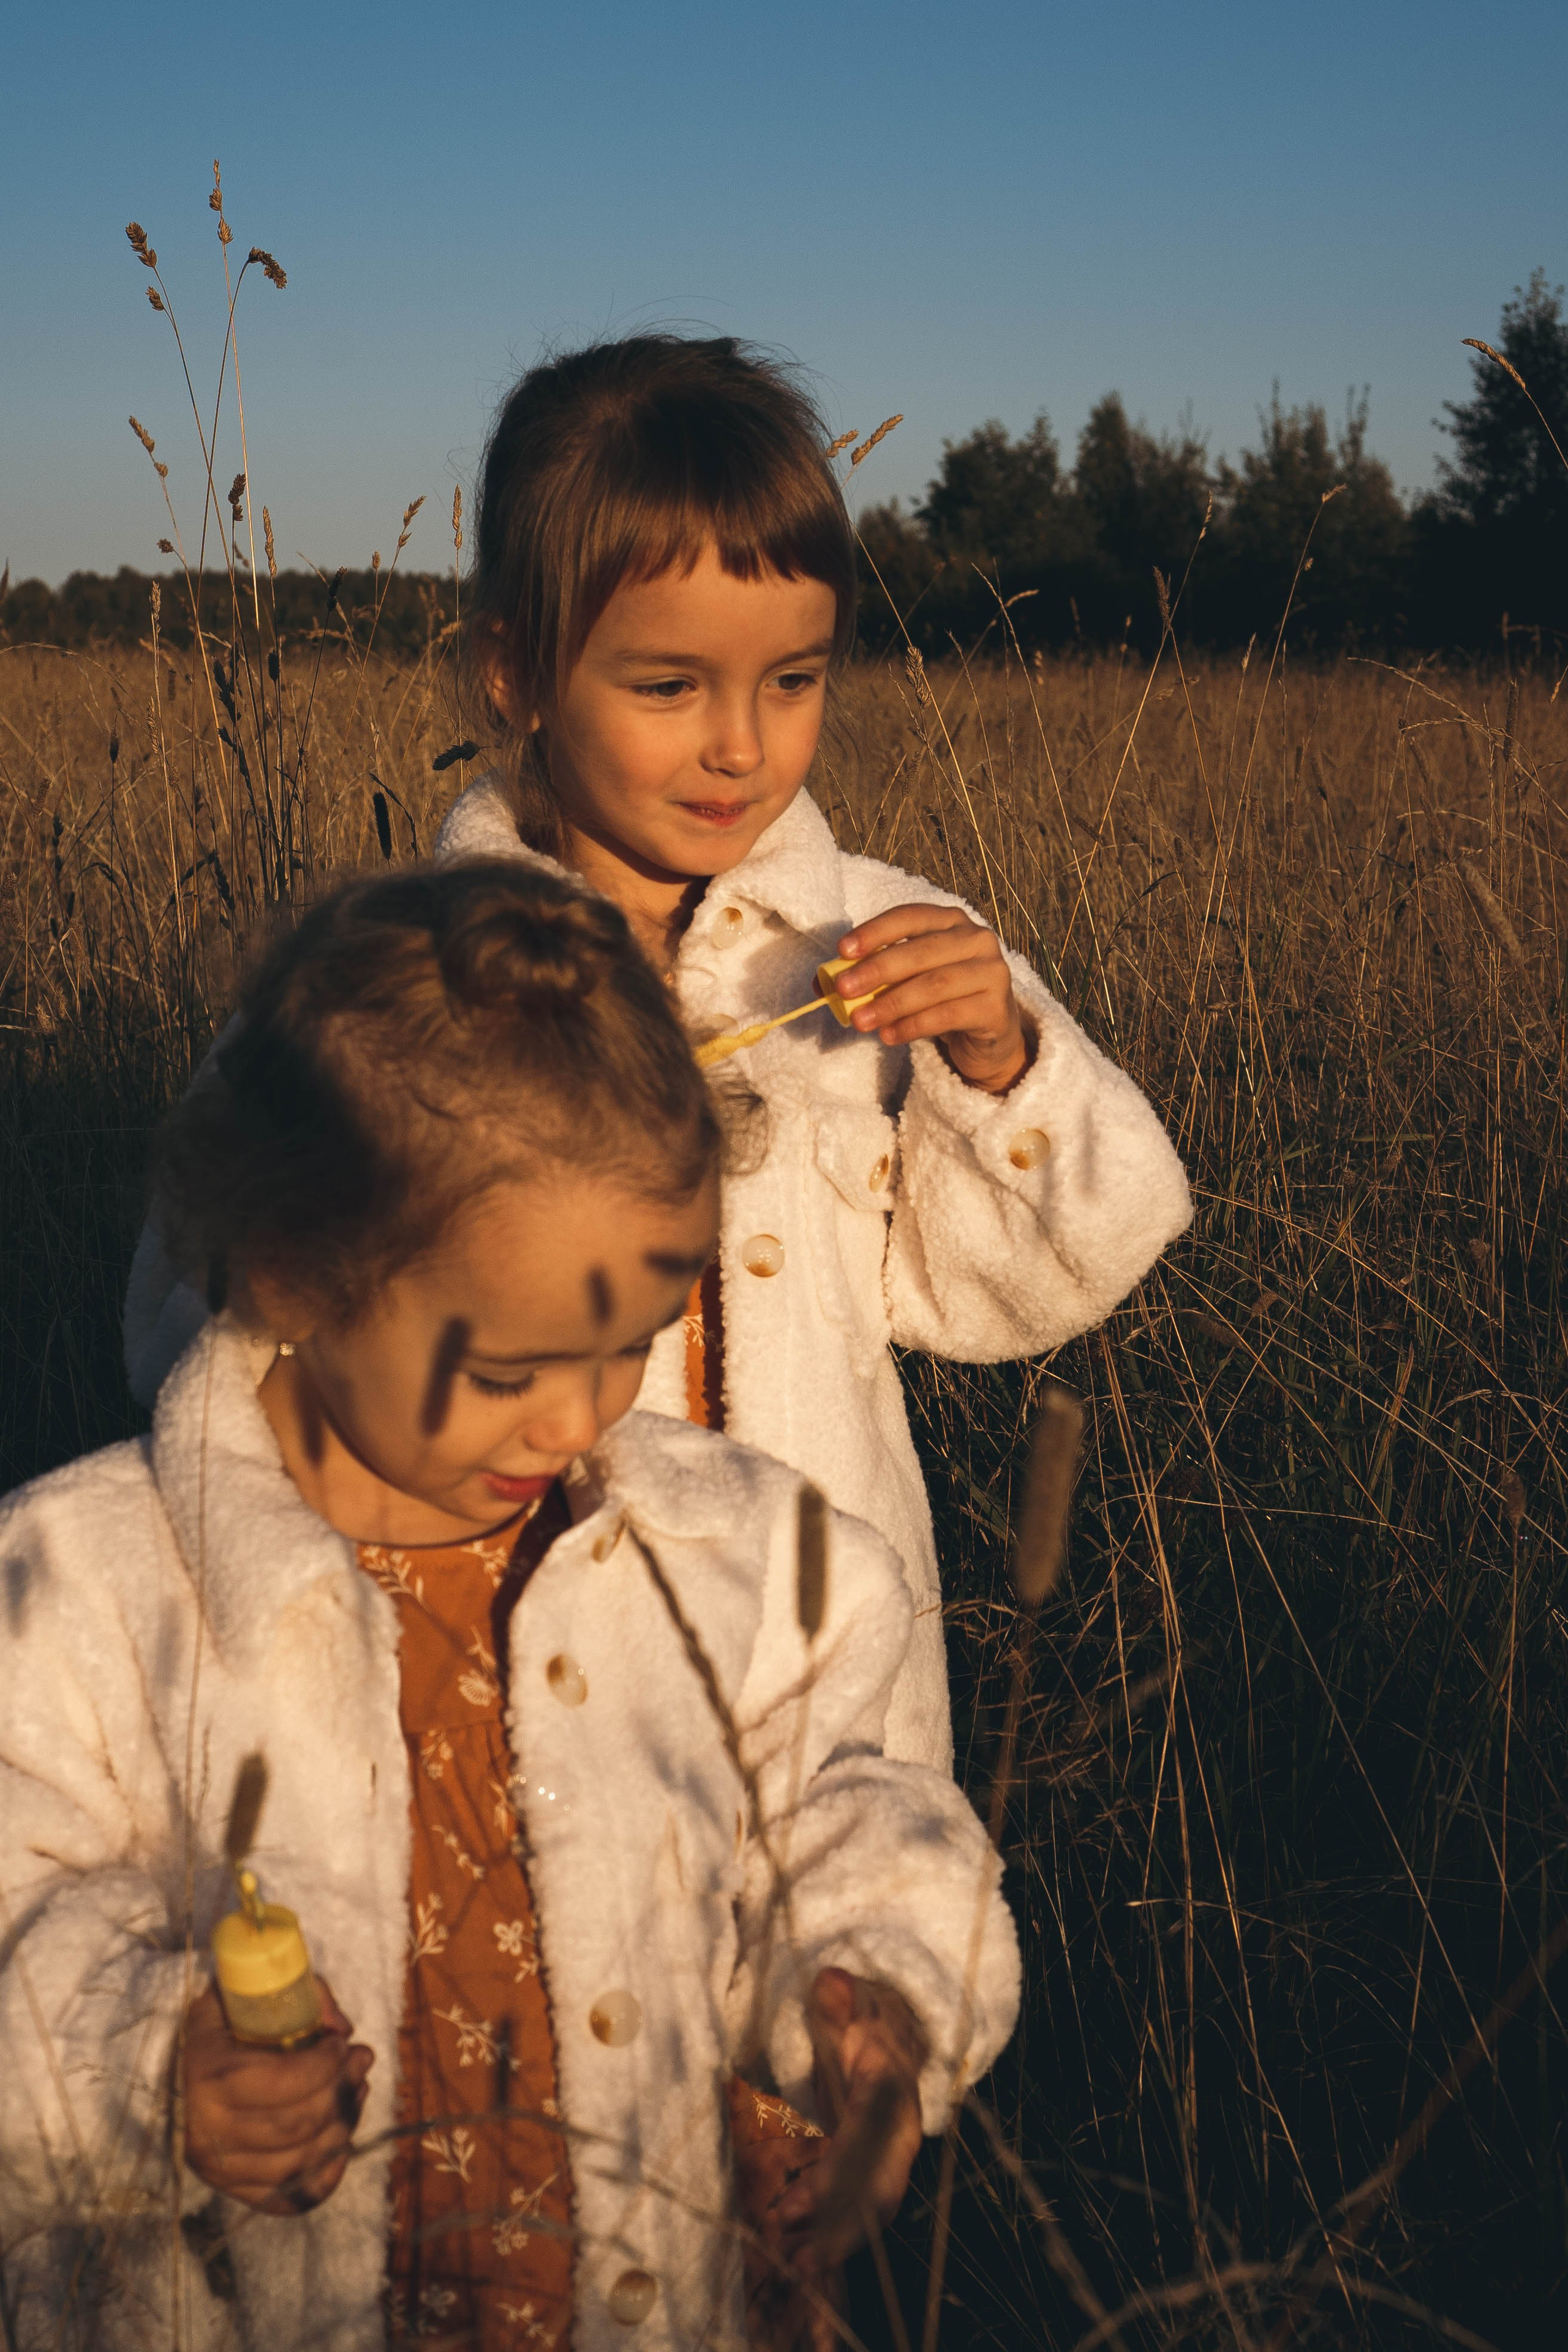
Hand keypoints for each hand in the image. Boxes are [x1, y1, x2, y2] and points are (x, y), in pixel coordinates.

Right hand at [182, 1978, 372, 2213]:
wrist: (178, 2081)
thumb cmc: (223, 2033)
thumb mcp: (244, 1997)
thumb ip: (297, 1997)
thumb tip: (342, 2029)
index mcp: (209, 2079)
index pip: (282, 2081)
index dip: (325, 2063)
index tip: (342, 2042)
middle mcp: (210, 2134)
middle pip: (299, 2123)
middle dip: (342, 2088)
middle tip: (362, 2059)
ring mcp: (223, 2172)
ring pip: (303, 2160)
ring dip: (344, 2123)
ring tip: (358, 2089)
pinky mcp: (238, 2194)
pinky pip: (294, 2198)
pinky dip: (329, 2174)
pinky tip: (343, 2140)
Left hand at [770, 1968, 926, 2270]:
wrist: (897, 2022)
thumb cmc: (863, 2012)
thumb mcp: (851, 1996)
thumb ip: (840, 1996)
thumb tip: (833, 1984)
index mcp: (889, 2090)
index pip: (861, 2142)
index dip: (829, 2180)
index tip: (788, 2209)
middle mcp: (899, 2129)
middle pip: (877, 2191)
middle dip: (839, 2232)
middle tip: (797, 2265)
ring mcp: (892, 2151)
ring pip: (875, 2207)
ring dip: (839, 2242)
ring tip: (797, 2270)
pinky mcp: (879, 2164)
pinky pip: (864, 2204)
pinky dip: (838, 2230)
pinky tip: (803, 2251)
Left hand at [836, 904, 1031, 1092]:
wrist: (989, 1035)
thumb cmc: (940, 1000)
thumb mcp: (905, 981)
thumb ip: (871, 977)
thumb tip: (821, 984)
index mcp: (951, 922)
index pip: (910, 916)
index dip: (876, 931)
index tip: (842, 950)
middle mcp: (976, 939)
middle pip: (921, 951)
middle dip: (877, 970)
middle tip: (843, 990)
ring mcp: (992, 972)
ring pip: (934, 985)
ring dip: (891, 1003)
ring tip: (860, 1021)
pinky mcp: (996, 1008)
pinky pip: (948, 1015)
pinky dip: (913, 1026)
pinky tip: (888, 1036)